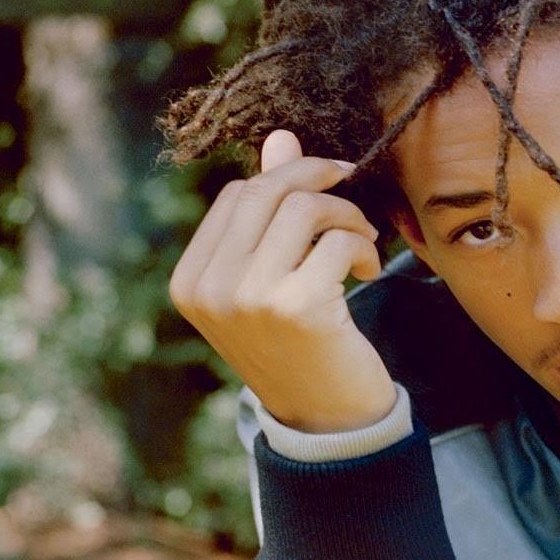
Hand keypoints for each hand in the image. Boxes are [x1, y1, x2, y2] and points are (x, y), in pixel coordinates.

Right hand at [168, 128, 397, 431]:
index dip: (289, 179)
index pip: (238, 195)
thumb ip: (271, 213)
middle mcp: (211, 289)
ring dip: (347, 218)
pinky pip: (338, 242)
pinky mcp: (297, 307)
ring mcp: (249, 299)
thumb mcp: (273, 280)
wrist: (327, 423)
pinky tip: (367, 274)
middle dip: (321, 183)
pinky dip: (364, 249)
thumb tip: (281, 137)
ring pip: (304, 209)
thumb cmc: (301, 346)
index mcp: (191, 281)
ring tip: (361, 245)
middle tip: (354, 200)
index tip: (329, 187)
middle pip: (268, 192)